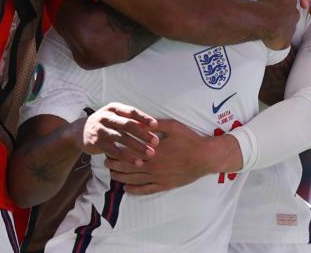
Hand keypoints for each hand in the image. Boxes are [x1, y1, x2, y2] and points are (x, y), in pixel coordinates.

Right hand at [80, 103, 158, 164]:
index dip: (144, 118)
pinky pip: (115, 151)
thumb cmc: (104, 124)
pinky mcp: (98, 143)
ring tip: (150, 154)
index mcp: (113, 108)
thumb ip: (130, 120)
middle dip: (143, 134)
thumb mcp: (115, 117)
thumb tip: (152, 126)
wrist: (79, 131)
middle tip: (156, 142)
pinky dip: (127, 157)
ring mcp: (101, 130)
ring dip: (138, 146)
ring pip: (122, 138)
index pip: (131, 111)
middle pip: (128, 124)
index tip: (156, 126)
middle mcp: (106, 117)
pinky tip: (137, 162)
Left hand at [106, 119, 241, 194]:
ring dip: (121, 177)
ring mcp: (158, 177)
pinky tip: (127, 189)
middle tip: (105, 162)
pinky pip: (146, 190)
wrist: (205, 157)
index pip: (129, 152)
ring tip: (111, 175)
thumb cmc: (189, 140)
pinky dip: (135, 190)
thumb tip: (139, 121)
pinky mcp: (165, 185)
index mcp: (152, 150)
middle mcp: (152, 166)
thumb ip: (153, 124)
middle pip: (128, 167)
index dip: (117, 152)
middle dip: (115, 165)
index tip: (108, 149)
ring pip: (135, 179)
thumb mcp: (171, 126)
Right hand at [257, 0, 297, 49]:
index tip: (277, 4)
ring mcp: (290, 31)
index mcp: (291, 4)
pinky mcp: (285, 42)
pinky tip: (271, 40)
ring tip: (271, 28)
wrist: (267, 20)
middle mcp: (294, 17)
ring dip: (281, 29)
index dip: (284, 3)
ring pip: (287, 29)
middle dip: (284, 17)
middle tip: (274, 16)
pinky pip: (282, 42)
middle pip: (291, 17)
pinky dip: (277, 41)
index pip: (290, 2)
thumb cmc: (270, 2)